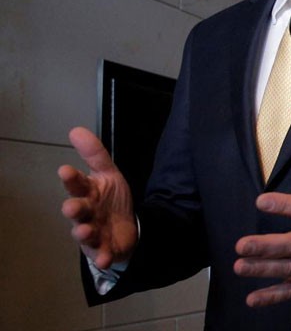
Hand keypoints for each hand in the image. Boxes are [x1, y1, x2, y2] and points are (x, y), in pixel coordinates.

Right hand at [57, 126, 137, 269]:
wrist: (126, 228)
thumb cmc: (110, 199)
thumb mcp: (108, 174)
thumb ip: (94, 154)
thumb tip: (76, 130)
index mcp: (87, 193)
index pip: (77, 184)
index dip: (71, 178)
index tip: (66, 170)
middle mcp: (86, 213)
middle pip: (77, 210)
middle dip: (73, 209)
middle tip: (71, 206)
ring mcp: (93, 232)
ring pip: (85, 233)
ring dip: (84, 233)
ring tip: (85, 231)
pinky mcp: (103, 249)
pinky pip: (102, 254)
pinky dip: (103, 257)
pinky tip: (105, 258)